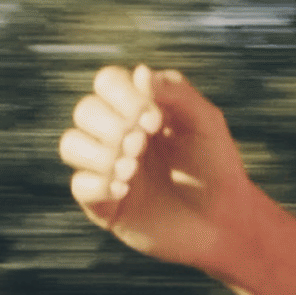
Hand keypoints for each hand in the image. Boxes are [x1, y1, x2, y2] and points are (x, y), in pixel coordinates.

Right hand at [59, 62, 258, 271]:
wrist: (224, 221)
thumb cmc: (217, 166)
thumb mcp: (205, 121)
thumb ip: (176, 92)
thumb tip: (139, 72)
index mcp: (139, 108)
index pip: (107, 82)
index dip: (123, 95)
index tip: (155, 121)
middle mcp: (118, 134)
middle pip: (85, 110)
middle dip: (111, 125)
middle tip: (142, 145)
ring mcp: (108, 168)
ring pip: (71, 144)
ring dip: (98, 152)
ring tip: (132, 168)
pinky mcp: (105, 204)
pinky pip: (79, 186)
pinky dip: (98, 184)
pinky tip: (126, 190)